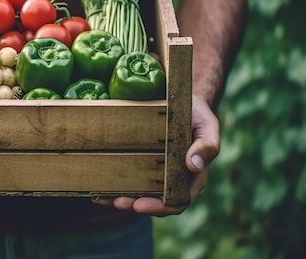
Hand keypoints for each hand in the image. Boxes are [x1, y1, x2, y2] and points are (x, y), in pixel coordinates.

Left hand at [92, 95, 219, 215]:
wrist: (182, 98)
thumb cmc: (198, 114)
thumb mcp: (207, 127)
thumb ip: (207, 145)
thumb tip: (194, 165)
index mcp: (191, 177)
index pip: (177, 201)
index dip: (159, 207)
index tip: (140, 206)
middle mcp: (172, 179)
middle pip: (153, 200)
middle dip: (134, 204)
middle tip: (117, 202)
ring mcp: (156, 171)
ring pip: (138, 191)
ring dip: (119, 197)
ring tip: (102, 197)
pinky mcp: (142, 160)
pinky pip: (128, 175)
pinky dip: (113, 181)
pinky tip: (97, 183)